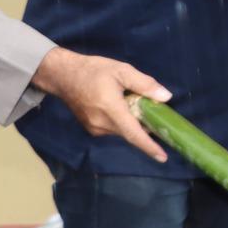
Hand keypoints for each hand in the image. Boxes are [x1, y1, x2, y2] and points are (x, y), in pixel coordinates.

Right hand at [35, 48, 172, 163]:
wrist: (62, 75)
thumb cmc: (93, 70)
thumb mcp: (122, 70)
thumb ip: (145, 84)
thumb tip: (166, 97)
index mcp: (111, 110)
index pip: (133, 134)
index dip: (149, 147)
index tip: (163, 157)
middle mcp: (102, 124)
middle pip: (131, 133)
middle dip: (147, 128)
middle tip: (159, 116)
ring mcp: (95, 128)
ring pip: (123, 131)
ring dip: (135, 123)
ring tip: (139, 106)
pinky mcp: (91, 128)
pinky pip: (114, 129)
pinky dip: (124, 123)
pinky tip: (124, 108)